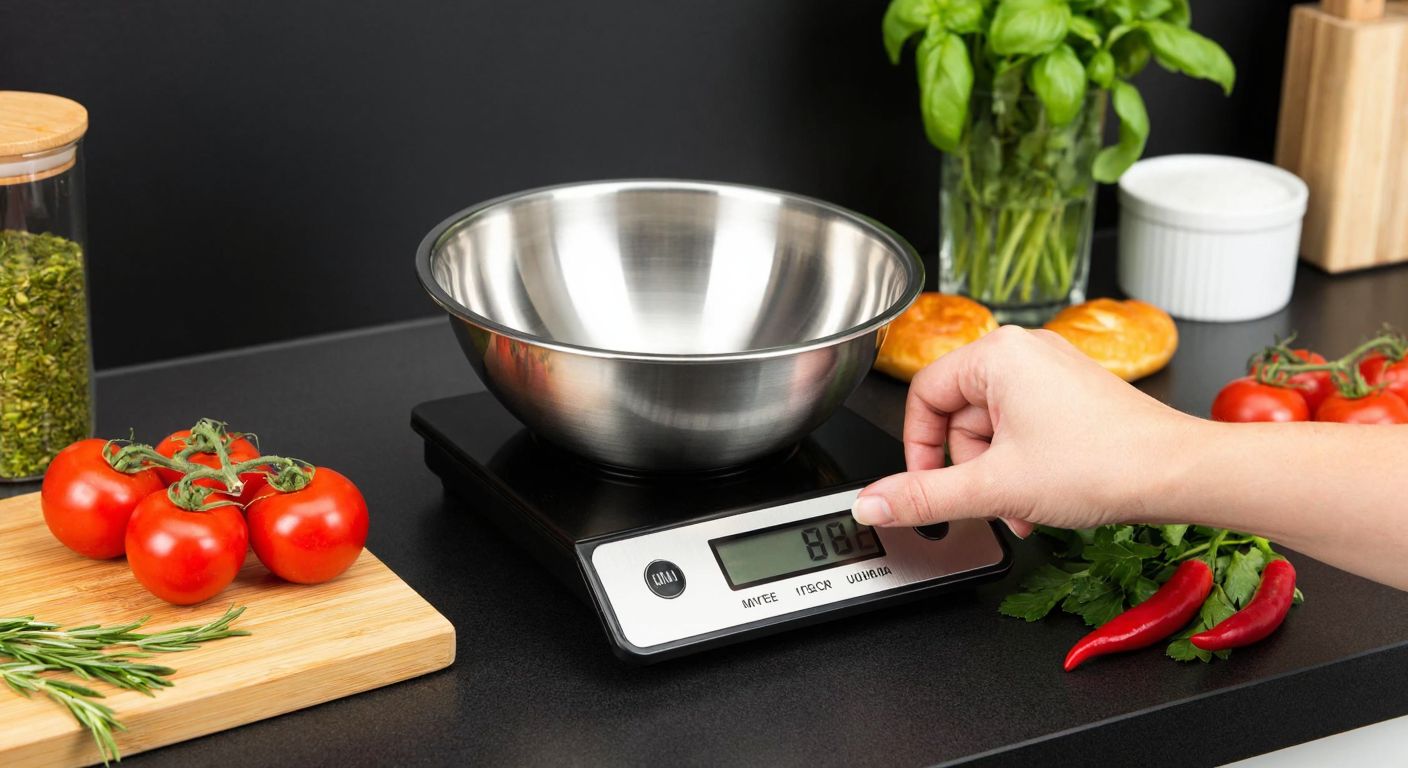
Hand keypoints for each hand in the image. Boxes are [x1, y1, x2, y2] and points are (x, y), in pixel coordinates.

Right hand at [851, 326, 1196, 535]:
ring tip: (1021, 508)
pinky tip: (1039, 498)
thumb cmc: (1104, 465)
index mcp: (998, 355)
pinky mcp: (1073, 396)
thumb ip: (924, 497)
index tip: (926, 487)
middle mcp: (1026, 352)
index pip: (923, 396)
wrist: (1180, 475)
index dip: (918, 450)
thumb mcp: (994, 487)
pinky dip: (1022, 466)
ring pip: (992, 428)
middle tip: (986, 503)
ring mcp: (1053, 373)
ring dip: (996, 475)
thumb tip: (871, 503)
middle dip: (967, 469)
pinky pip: (1023, 428)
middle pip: (958, 415)